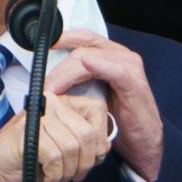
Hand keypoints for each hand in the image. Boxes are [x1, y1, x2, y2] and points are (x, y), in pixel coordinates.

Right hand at [0, 92, 109, 181]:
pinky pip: (56, 157)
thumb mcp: (66, 147)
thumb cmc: (32, 160)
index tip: (93, 157)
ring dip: (69, 171)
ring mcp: (39, 115)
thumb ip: (86, 141)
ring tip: (59, 177)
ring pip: (72, 147)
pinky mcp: (29, 132)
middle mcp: (50, 102)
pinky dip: (56, 175)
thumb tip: (104, 146)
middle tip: (75, 175)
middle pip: (87, 133)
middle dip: (85, 162)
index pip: (97, 110)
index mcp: (62, 102)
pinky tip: (49, 179)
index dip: (100, 138)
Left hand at [46, 29, 163, 181]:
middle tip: (41, 84)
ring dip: (66, 72)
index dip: (61, 39)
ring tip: (51, 89)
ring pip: (90, 57)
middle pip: (82, 47)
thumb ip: (77, 80)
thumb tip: (45, 78)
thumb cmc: (117, 120)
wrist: (142, 143)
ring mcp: (129, 67)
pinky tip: (85, 64)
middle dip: (58, 63)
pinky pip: (114, 69)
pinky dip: (98, 65)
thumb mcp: (92, 95)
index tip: (38, 47)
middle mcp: (120, 55)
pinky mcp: (135, 83)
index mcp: (109, 55)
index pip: (82, 37)